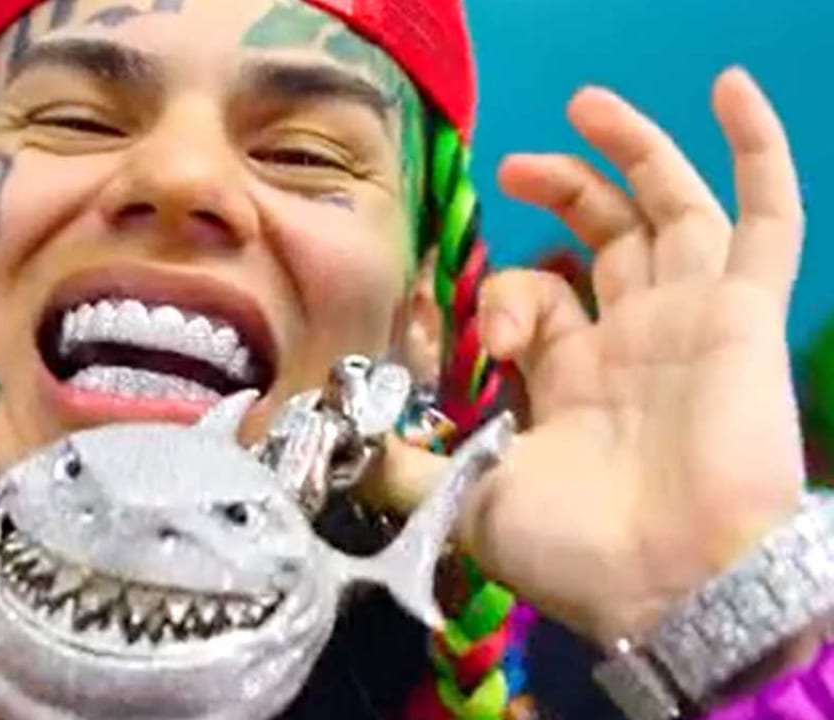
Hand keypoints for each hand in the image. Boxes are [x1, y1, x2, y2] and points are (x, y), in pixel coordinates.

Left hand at [441, 67, 802, 645]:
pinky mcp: (744, 317)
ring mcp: (691, 322)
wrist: (664, 586)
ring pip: (673, 212)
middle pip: (605, 237)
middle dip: (560, 193)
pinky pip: (767, 221)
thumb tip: (334, 445)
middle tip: (512, 167)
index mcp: (571, 377)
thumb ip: (405, 463)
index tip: (481, 329)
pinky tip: (730, 90)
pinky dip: (757, 151)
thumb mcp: (465, 500)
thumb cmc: (573, 550)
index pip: (537, 296)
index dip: (501, 293)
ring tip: (585, 104)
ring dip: (633, 152)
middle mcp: (632, 340)